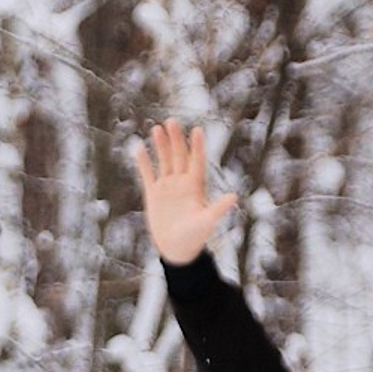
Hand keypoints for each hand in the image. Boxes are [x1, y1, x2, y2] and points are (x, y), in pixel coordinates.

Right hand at [130, 121, 237, 267]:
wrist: (176, 250)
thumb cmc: (195, 237)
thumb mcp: (207, 222)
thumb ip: (219, 208)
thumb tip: (234, 197)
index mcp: (196, 186)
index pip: (197, 161)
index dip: (197, 146)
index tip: (197, 130)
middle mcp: (182, 183)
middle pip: (179, 156)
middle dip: (176, 139)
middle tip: (172, 122)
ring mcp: (167, 187)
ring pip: (164, 161)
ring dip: (161, 146)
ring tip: (157, 129)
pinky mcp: (154, 195)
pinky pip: (148, 175)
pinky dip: (143, 163)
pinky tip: (139, 148)